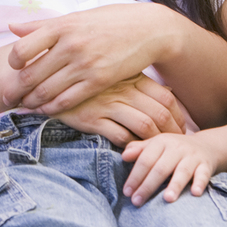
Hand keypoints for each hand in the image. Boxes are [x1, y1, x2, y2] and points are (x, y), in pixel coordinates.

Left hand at [3, 4, 176, 114]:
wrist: (149, 29)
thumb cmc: (109, 21)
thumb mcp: (76, 17)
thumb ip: (42, 25)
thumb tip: (12, 27)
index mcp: (62, 26)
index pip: (22, 48)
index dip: (12, 63)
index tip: (13, 69)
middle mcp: (70, 45)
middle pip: (31, 74)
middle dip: (15, 90)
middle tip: (6, 97)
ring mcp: (85, 64)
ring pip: (47, 91)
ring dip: (31, 102)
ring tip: (24, 105)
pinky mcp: (100, 80)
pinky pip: (68, 100)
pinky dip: (53, 108)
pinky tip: (47, 110)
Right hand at [47, 75, 187, 147]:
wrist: (45, 80)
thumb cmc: (85, 79)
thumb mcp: (113, 73)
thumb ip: (137, 82)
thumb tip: (167, 92)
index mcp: (130, 76)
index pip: (166, 96)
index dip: (178, 115)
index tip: (181, 128)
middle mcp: (121, 89)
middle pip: (159, 112)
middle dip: (172, 133)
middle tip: (176, 146)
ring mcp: (106, 103)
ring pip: (144, 125)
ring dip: (155, 142)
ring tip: (158, 153)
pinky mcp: (91, 119)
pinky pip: (120, 136)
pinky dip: (131, 147)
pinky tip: (133, 152)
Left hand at [121, 131, 218, 205]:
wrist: (206, 146)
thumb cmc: (173, 150)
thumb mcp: (156, 145)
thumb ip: (139, 150)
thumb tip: (123, 156)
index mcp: (161, 142)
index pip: (145, 160)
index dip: (135, 176)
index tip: (127, 192)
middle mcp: (176, 148)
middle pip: (160, 168)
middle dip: (148, 186)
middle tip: (137, 201)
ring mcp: (192, 157)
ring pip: (182, 171)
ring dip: (174, 185)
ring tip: (167, 199)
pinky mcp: (206, 165)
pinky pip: (203, 174)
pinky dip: (200, 183)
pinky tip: (195, 194)